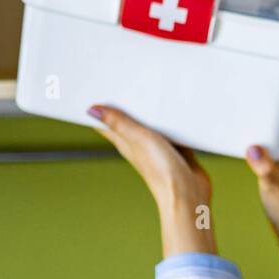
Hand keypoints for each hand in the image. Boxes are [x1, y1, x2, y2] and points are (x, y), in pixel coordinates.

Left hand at [87, 104, 215, 256]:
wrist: (187, 194)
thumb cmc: (161, 171)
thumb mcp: (138, 139)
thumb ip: (118, 122)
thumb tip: (92, 110)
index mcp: (126, 142)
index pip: (107, 124)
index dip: (101, 109)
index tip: (96, 92)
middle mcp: (140, 145)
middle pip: (129, 121)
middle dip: (126, 105)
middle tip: (123, 84)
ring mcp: (159, 148)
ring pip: (152, 125)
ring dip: (151, 111)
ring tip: (150, 89)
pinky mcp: (177, 150)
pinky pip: (173, 131)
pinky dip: (172, 121)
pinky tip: (176, 110)